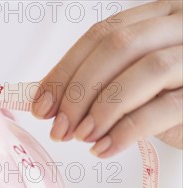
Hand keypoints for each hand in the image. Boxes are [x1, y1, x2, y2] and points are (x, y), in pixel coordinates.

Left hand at [32, 0, 181, 157]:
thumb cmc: (172, 97)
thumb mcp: (134, 80)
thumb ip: (101, 79)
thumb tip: (48, 101)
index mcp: (160, 16)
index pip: (102, 34)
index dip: (65, 70)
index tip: (41, 105)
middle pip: (120, 47)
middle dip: (78, 92)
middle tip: (58, 128)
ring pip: (146, 72)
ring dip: (102, 109)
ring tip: (81, 138)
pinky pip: (165, 110)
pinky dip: (126, 131)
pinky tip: (104, 149)